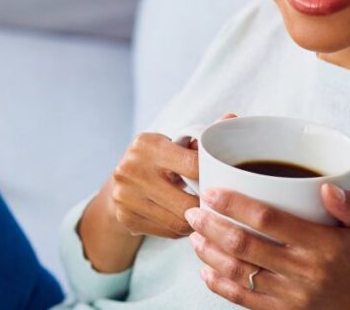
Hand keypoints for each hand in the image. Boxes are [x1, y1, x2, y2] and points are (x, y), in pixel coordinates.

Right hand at [107, 113, 237, 238]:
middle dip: (206, 205)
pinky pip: (167, 232)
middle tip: (217, 204)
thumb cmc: (156, 160)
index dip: (212, 176)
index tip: (222, 181)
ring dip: (197, 221)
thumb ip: (201, 138)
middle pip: (187, 201)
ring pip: (179, 221)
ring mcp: (125, 195)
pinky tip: (185, 220)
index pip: (193, 165)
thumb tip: (232, 118)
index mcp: (148, 145)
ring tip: (204, 214)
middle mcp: (132, 169)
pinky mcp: (125, 217)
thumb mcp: (173, 145)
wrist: (118, 183)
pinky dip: (181, 229)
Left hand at [185, 184, 349, 308]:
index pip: (268, 220)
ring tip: (193, 236)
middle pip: (244, 245)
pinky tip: (205, 269)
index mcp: (321, 245)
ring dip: (210, 253)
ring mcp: (290, 296)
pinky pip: (244, 300)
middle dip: (212, 226)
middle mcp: (302, 271)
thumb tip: (326, 186)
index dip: (235, 204)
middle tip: (194, 211)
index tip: (212, 192)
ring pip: (239, 273)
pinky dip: (220, 285)